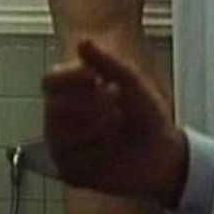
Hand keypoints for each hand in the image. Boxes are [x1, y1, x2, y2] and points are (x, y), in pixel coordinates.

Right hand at [43, 41, 187, 208]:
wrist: (164, 153)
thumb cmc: (144, 115)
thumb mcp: (131, 82)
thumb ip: (106, 63)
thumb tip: (82, 42)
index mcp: (67, 92)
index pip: (49, 81)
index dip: (68, 78)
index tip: (94, 77)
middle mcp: (57, 119)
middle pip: (54, 107)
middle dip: (90, 105)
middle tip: (115, 102)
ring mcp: (60, 146)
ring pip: (63, 134)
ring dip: (97, 127)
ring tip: (117, 126)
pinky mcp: (68, 171)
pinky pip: (75, 159)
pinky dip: (100, 153)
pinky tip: (112, 152)